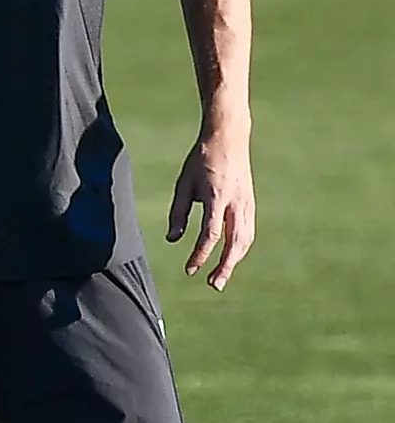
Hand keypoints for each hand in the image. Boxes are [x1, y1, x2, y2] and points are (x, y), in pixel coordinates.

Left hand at [167, 125, 254, 290]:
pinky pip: (247, 230)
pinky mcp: (250, 203)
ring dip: (234, 260)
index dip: (201, 255)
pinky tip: (230, 258)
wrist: (229, 138)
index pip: (211, 234)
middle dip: (225, 266)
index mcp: (218, 198)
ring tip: (221, 278)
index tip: (190, 269)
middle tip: (213, 285)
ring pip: (245, 239)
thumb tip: (173, 240)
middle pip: (235, 242)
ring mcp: (247, 203)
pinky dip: (240, 247)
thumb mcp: (183, 184)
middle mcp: (237, 203)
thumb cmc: (201, 160)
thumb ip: (178, 213)